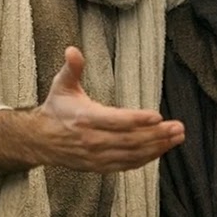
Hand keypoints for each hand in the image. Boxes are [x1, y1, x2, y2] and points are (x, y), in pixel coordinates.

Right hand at [0, 46, 185, 180]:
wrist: (39, 140)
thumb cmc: (56, 109)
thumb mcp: (61, 85)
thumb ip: (72, 68)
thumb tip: (72, 49)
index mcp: (84, 118)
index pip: (115, 121)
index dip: (137, 119)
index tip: (158, 116)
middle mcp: (91, 140)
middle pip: (129, 140)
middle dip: (156, 135)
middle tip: (178, 127)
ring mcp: (96, 156)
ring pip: (131, 154)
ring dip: (156, 147)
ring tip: (177, 137)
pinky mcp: (98, 166)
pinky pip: (126, 165)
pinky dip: (145, 159)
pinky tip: (161, 151)